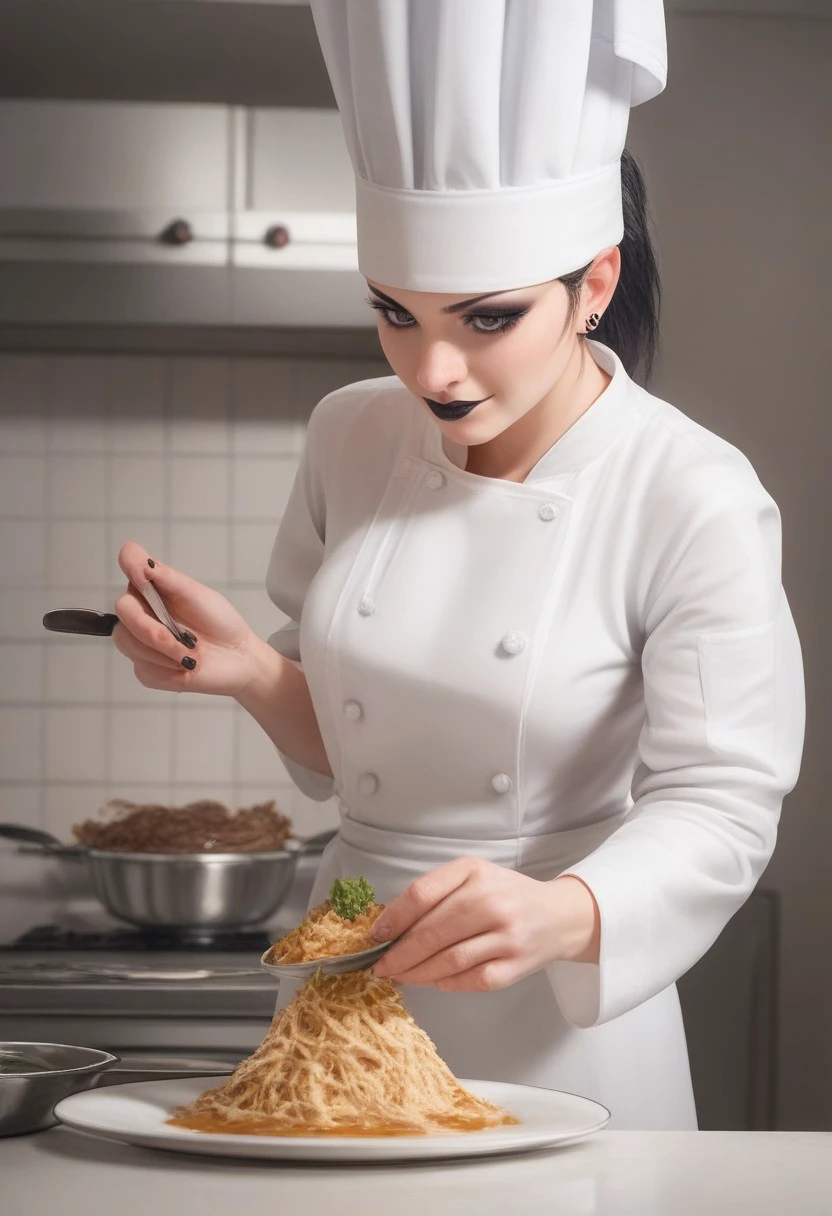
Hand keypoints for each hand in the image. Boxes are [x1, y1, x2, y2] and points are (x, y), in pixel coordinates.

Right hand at [113, 540, 262, 697]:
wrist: (238, 659)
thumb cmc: (220, 623)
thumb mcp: (198, 595)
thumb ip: (168, 578)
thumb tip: (143, 563)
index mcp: (153, 586)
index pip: (129, 560)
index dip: (132, 565)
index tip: (146, 578)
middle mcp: (142, 610)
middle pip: (123, 609)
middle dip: (154, 629)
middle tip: (186, 639)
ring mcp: (140, 641)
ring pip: (127, 641)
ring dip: (164, 652)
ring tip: (192, 656)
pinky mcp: (146, 669)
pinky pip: (142, 668)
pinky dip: (168, 670)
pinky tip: (185, 668)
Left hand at [370, 857, 599, 992]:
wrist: (559, 916)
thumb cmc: (506, 895)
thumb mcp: (473, 876)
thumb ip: (435, 893)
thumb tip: (390, 927)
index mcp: (474, 871)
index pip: (422, 894)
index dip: (393, 918)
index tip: (377, 935)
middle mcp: (492, 900)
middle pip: (431, 932)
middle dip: (399, 954)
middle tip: (380, 965)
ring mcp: (506, 935)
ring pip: (448, 960)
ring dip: (416, 972)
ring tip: (399, 975)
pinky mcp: (515, 966)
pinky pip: (470, 979)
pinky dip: (444, 983)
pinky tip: (431, 981)